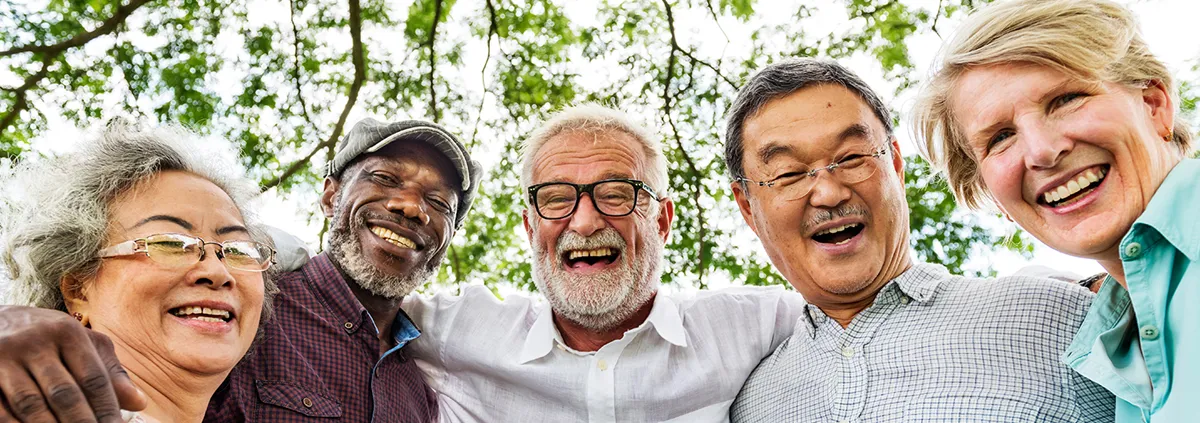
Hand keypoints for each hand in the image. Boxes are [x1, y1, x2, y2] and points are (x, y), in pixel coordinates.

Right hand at [0, 306, 145, 422]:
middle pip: (64, 393)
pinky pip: (2, 411)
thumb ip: (109, 371)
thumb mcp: (80, 343)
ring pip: (31, 404)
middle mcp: (34, 342)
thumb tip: (139, 403)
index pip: (93, 378)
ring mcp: (4, 358)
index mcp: (66, 332)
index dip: (107, 409)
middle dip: (82, 422)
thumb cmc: (47, 337)